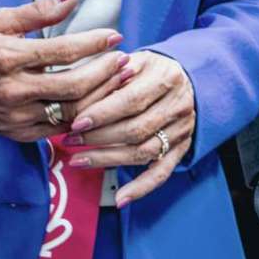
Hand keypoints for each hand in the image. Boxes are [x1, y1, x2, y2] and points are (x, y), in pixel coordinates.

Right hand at [0, 0, 126, 142]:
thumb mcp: (1, 21)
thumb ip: (39, 10)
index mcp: (8, 58)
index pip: (62, 52)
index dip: (93, 43)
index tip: (115, 36)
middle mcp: (13, 90)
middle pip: (73, 86)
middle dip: (105, 72)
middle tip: (125, 59)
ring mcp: (17, 116)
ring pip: (72, 111)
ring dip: (102, 95)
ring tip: (120, 78)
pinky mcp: (21, 133)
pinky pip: (62, 129)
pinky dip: (85, 115)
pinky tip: (101, 100)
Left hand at [65, 50, 196, 207]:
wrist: (188, 79)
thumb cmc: (152, 70)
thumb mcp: (137, 60)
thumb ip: (112, 71)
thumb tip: (79, 88)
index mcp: (167, 78)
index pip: (132, 100)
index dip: (102, 114)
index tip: (77, 122)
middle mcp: (178, 105)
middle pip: (136, 129)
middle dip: (99, 138)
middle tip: (70, 140)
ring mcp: (181, 130)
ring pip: (144, 152)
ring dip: (108, 160)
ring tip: (78, 160)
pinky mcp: (181, 149)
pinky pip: (161, 173)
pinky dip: (141, 188)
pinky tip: (121, 199)